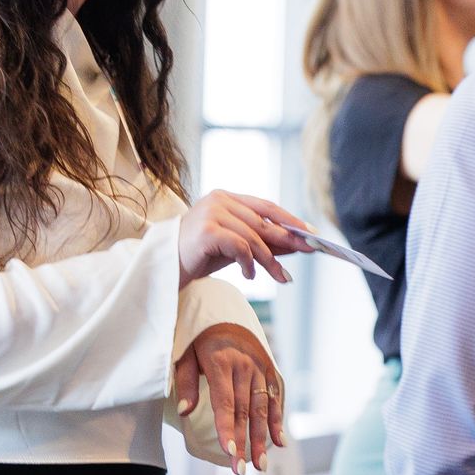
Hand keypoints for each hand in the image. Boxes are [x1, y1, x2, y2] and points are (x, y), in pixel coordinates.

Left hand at [172, 322, 284, 472]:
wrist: (222, 305)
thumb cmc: (197, 334)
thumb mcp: (184, 352)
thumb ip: (185, 382)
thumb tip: (184, 411)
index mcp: (221, 361)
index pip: (224, 402)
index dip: (227, 429)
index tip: (228, 452)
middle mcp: (244, 365)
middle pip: (245, 410)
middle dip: (244, 443)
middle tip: (241, 470)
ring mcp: (260, 366)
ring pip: (262, 407)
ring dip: (262, 438)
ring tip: (260, 465)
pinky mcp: (270, 367)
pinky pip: (275, 396)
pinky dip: (278, 419)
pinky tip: (279, 441)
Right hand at [177, 190, 310, 286]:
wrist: (164, 267)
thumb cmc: (199, 255)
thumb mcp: (235, 247)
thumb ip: (261, 242)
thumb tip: (295, 244)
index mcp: (226, 198)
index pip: (266, 206)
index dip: (290, 219)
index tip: (310, 233)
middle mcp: (219, 200)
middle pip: (264, 221)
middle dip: (289, 239)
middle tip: (308, 252)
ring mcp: (212, 213)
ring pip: (254, 237)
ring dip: (270, 260)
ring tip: (278, 277)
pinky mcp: (207, 230)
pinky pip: (240, 247)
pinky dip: (249, 264)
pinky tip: (249, 275)